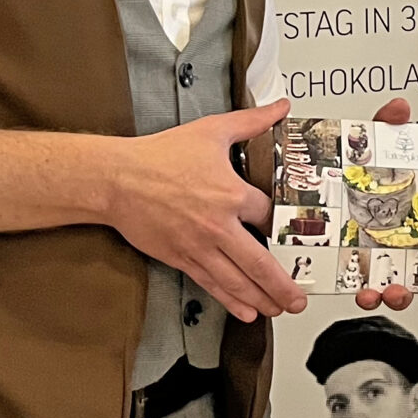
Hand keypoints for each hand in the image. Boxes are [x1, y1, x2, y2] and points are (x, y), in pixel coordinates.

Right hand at [115, 96, 303, 322]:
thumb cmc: (160, 156)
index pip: (270, 216)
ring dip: (262, 298)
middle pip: (260, 262)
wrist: (117, 179)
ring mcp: (199, 247)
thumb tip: (279, 107)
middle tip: (301, 298)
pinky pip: (211, 284)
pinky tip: (246, 311)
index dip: (285, 226)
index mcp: (231, 194)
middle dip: (284, 284)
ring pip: (237, 280)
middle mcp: (219, 226)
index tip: (298, 236)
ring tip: (281, 308)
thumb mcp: (212, 131)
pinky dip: (231, 300)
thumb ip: (251, 121)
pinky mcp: (180, 258)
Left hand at [357, 96, 417, 311]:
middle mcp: (391, 238)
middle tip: (397, 283)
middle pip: (414, 269)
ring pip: (389, 285)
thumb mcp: (367, 146)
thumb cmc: (348, 172)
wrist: (301, 185)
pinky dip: (358, 291)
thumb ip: (384, 126)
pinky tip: (350, 289)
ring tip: (372, 293)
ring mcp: (369, 255)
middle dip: (409, 282)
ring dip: (385, 294)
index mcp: (406, 214)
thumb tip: (399, 109)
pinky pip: (357, 286)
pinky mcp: (344, 267)